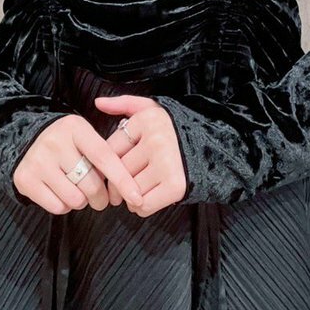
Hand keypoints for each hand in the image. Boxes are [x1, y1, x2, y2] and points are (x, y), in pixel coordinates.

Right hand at [12, 114, 144, 214]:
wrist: (26, 139)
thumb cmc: (67, 142)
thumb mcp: (86, 135)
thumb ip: (107, 152)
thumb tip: (130, 187)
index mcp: (75, 128)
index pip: (104, 157)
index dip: (122, 180)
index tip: (137, 197)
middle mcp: (54, 142)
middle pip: (91, 184)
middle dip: (100, 196)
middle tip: (99, 195)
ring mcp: (38, 161)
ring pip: (75, 199)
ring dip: (81, 201)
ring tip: (76, 188)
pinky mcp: (25, 179)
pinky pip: (57, 207)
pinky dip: (64, 205)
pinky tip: (60, 191)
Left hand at [93, 95, 186, 216]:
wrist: (212, 149)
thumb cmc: (174, 129)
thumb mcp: (151, 108)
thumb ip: (123, 103)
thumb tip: (98, 103)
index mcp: (147, 119)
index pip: (110, 148)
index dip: (109, 162)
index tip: (117, 165)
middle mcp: (156, 140)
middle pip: (119, 171)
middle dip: (117, 182)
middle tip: (123, 183)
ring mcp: (167, 163)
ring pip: (129, 189)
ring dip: (129, 196)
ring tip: (139, 188)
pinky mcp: (176, 185)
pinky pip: (144, 205)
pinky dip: (141, 207)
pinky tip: (148, 197)